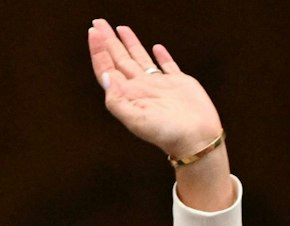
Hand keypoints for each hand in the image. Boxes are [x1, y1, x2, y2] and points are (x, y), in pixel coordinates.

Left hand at [87, 21, 223, 162]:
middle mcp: (140, 88)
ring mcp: (159, 85)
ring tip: (120, 29)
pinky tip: (155, 47)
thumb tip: (106, 76)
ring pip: (140, 58)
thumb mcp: (136, 119)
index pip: (108, 69)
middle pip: (120, 59)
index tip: (94, 32)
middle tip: (98, 22)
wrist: (196, 139)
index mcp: (128, 95)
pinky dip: (160, 56)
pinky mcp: (178, 83)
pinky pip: (166, 65)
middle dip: (108, 41)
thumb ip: (117, 100)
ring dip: (129, 44)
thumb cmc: (166, 133)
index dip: (99, 51)